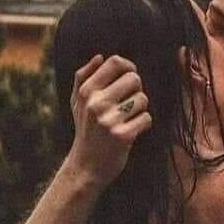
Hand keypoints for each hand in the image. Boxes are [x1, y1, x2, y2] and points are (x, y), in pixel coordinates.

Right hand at [68, 54, 151, 186]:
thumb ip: (83, 77)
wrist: (86, 167)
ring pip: (142, 99)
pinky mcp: (123, 136)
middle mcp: (96, 103)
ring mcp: (109, 120)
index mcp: (86, 91)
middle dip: (137, 90)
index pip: (115, 62)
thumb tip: (100, 57)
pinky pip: (147, 119)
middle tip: (130, 103)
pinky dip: (144, 124)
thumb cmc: (85, 131)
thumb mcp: (76, 103)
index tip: (129, 78)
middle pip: (134, 79)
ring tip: (129, 118)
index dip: (128, 67)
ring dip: (141, 109)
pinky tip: (133, 130)